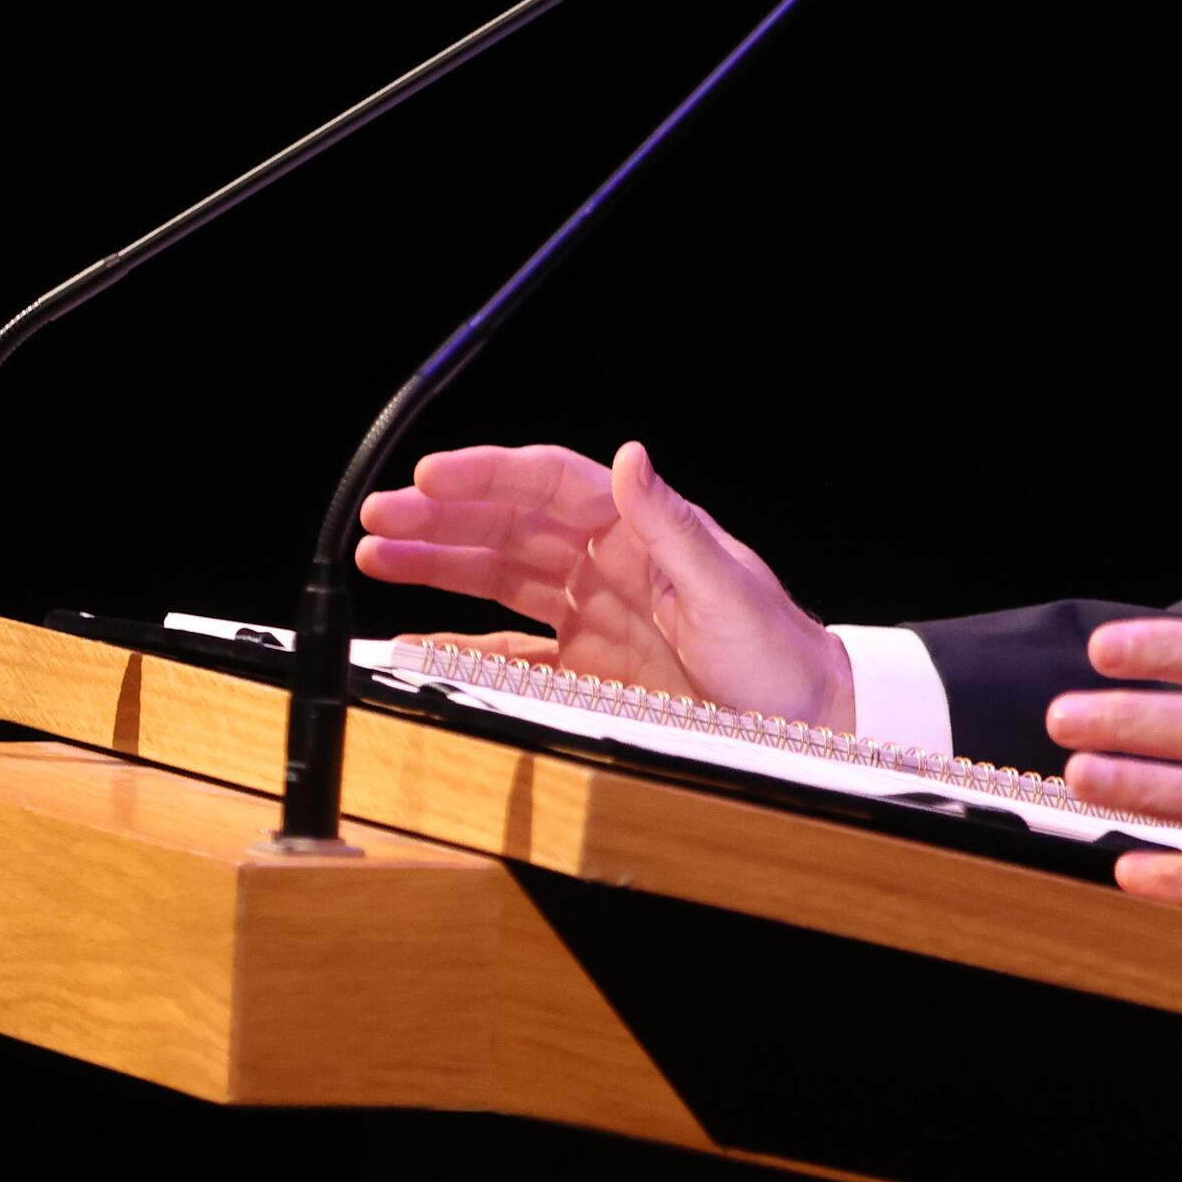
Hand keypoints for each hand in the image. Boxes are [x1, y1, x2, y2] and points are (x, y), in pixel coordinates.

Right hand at [351, 438, 856, 729]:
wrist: (803, 722)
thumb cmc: (775, 650)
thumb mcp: (725, 586)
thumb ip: (672, 525)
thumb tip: (631, 459)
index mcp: (638, 530)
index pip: (549, 484)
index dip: (488, 475)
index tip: (430, 476)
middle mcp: (607, 563)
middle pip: (509, 525)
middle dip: (441, 517)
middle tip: (379, 516)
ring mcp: (591, 615)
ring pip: (498, 577)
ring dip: (438, 565)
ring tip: (378, 555)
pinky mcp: (583, 669)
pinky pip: (508, 651)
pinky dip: (461, 647)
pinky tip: (417, 642)